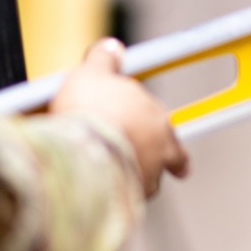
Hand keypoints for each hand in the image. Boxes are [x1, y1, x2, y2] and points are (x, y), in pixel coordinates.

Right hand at [49, 39, 188, 196]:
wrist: (83, 152)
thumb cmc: (90, 111)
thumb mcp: (92, 73)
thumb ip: (103, 60)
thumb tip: (111, 47)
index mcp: (159, 120)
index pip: (167, 127)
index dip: (159, 130)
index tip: (160, 135)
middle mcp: (161, 152)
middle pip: (167, 158)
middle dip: (159, 159)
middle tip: (149, 162)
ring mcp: (147, 180)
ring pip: (148, 182)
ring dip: (136, 179)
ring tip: (116, 177)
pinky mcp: (130, 202)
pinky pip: (125, 200)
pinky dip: (115, 196)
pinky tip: (101, 193)